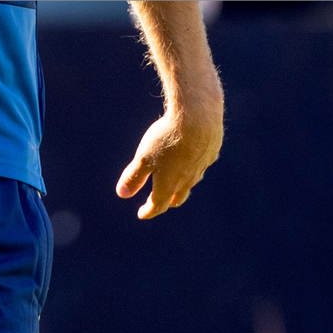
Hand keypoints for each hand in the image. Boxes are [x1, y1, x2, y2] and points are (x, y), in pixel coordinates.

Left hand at [116, 93, 223, 218]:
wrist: (198, 119)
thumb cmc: (167, 139)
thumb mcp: (144, 157)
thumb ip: (134, 176)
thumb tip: (122, 194)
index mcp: (169, 183)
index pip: (158, 203)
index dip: (149, 210)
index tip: (142, 214)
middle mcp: (187, 179)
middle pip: (177, 197)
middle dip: (166, 202)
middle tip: (159, 203)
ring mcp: (201, 167)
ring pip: (191, 182)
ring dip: (181, 187)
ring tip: (175, 185)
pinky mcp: (210, 153)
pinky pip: (200, 165)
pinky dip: (193, 168)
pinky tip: (191, 161)